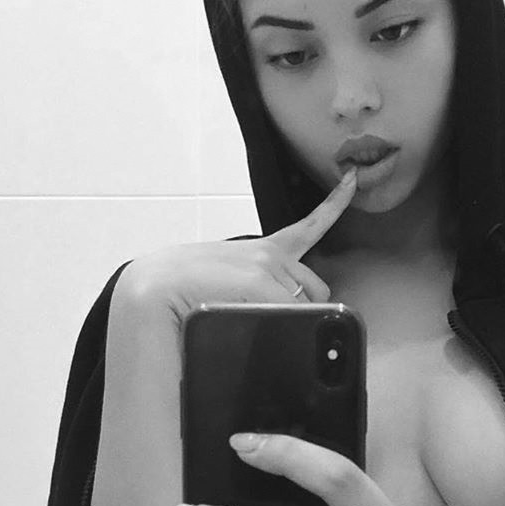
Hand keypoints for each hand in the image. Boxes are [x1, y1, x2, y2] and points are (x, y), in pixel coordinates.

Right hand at [119, 166, 358, 326]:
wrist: (152, 289)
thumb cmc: (182, 294)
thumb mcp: (225, 286)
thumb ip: (253, 293)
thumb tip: (274, 314)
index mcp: (262, 250)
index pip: (310, 227)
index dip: (334, 203)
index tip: (352, 180)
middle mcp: (269, 254)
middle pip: (315, 288)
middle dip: (305, 308)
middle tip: (270, 323)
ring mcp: (267, 265)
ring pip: (304, 307)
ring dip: (289, 322)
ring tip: (247, 325)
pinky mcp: (259, 280)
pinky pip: (297, 305)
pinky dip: (300, 320)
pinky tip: (300, 294)